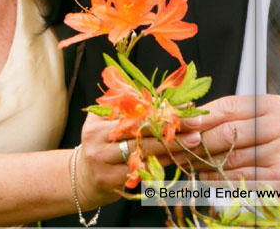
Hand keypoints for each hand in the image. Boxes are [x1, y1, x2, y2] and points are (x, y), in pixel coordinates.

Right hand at [75, 114, 201, 207]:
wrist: (83, 180)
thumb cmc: (106, 146)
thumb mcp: (112, 123)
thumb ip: (136, 111)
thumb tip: (174, 99)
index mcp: (99, 117)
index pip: (135, 109)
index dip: (162, 108)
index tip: (187, 107)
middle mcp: (97, 137)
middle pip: (140, 128)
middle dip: (171, 125)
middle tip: (196, 123)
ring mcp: (101, 159)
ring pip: (143, 150)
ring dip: (172, 145)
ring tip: (194, 141)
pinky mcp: (108, 179)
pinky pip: (142, 169)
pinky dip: (162, 163)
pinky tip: (178, 158)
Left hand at [188, 95, 279, 181]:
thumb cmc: (271, 143)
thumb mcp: (253, 121)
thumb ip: (224, 117)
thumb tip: (186, 116)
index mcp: (273, 105)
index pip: (229, 107)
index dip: (202, 116)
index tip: (182, 124)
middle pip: (227, 132)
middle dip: (198, 141)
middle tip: (180, 147)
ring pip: (230, 157)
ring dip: (204, 161)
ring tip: (190, 161)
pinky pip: (238, 176)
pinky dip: (217, 177)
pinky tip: (207, 174)